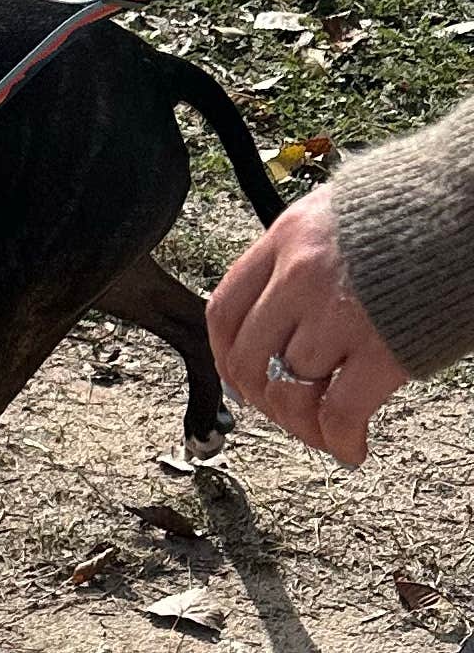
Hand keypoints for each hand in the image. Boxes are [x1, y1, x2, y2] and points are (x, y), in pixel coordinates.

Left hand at [206, 189, 407, 466]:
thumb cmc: (425, 204)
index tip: (241, 377)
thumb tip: (284, 308)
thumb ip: (306, 255)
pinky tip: (352, 448)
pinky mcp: (385, 348)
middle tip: (288, 412)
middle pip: (250, 359)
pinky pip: (339, 412)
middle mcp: (302, 275)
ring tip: (325, 429)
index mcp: (289, 238)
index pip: (226, 310)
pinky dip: (340, 440)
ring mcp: (340, 313)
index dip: (227, 356)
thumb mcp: (343, 211)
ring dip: (304, 423)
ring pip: (291, 389)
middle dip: (265, 399)